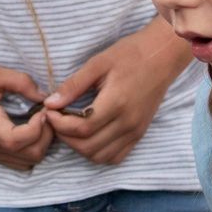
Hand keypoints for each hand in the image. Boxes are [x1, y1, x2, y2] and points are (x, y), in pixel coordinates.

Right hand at [0, 62, 53, 171]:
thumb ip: (21, 82)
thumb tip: (44, 96)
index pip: (16, 140)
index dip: (37, 128)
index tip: (41, 109)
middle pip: (29, 156)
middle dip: (46, 137)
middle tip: (46, 115)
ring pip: (26, 163)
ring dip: (40, 145)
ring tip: (39, 123)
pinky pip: (17, 162)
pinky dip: (30, 150)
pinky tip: (28, 130)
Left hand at [42, 27, 170, 164]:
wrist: (162, 56)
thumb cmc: (129, 54)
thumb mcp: (98, 63)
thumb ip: (73, 85)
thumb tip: (50, 103)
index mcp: (117, 103)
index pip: (81, 128)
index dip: (59, 124)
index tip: (49, 111)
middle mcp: (128, 123)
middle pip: (88, 146)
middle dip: (65, 136)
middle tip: (56, 119)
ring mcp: (135, 132)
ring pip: (100, 156)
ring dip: (79, 147)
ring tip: (70, 128)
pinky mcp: (139, 134)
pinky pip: (115, 157)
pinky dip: (97, 153)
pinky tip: (88, 136)